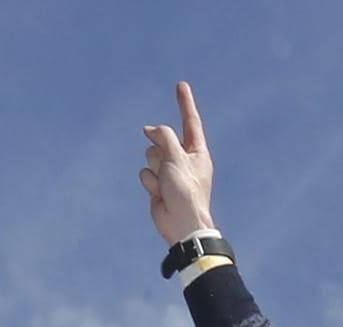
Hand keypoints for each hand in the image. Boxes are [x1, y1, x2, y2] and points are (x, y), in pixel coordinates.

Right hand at [140, 81, 217, 244]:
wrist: (181, 225)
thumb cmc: (186, 192)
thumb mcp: (177, 157)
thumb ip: (164, 136)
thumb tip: (149, 129)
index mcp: (197, 152)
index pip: (190, 121)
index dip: (185, 103)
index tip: (181, 85)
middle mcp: (184, 159)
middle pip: (161, 139)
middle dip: (160, 152)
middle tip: (170, 171)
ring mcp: (169, 171)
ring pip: (149, 154)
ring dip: (155, 169)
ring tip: (166, 185)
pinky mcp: (157, 183)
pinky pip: (145, 172)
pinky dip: (150, 182)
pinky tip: (160, 194)